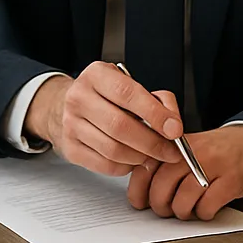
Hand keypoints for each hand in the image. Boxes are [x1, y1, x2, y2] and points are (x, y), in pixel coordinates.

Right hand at [24, 62, 182, 175]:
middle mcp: (79, 98)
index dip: (155, 114)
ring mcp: (71, 124)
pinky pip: (105, 165)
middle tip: (171, 151)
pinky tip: (134, 159)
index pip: (128, 93)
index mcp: (96, 75)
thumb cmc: (105, 94)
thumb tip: (172, 124)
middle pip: (120, 126)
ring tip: (153, 155)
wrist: (68, 104)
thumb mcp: (129, 83)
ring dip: (141, 157)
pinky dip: (126, 166)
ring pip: (113, 149)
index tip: (174, 129)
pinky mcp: (71, 148)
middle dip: (153, 143)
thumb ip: (156, 99)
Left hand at [126, 122, 242, 220]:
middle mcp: (193, 153)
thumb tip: (139, 191)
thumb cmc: (214, 150)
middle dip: (160, 205)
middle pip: (162, 185)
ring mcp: (213, 166)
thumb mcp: (185, 149)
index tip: (138, 202)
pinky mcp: (231, 181)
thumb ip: (162, 164)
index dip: (138, 190)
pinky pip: (207, 206)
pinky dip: (203, 213)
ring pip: (183, 199)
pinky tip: (205, 207)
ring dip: (182, 212)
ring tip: (186, 209)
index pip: (147, 167)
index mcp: (177, 144)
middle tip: (164, 209)